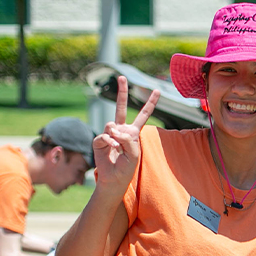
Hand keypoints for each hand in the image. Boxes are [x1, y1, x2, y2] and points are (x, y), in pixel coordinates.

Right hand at [92, 76, 159, 194]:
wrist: (114, 178)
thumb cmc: (127, 167)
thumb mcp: (134, 153)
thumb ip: (128, 139)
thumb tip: (114, 129)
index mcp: (133, 132)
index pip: (142, 115)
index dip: (150, 103)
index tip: (156, 91)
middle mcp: (121, 130)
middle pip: (121, 107)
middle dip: (122, 92)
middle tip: (121, 76)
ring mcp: (109, 134)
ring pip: (112, 124)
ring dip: (117, 137)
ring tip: (118, 149)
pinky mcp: (99, 140)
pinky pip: (106, 135)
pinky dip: (110, 142)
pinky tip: (113, 149)